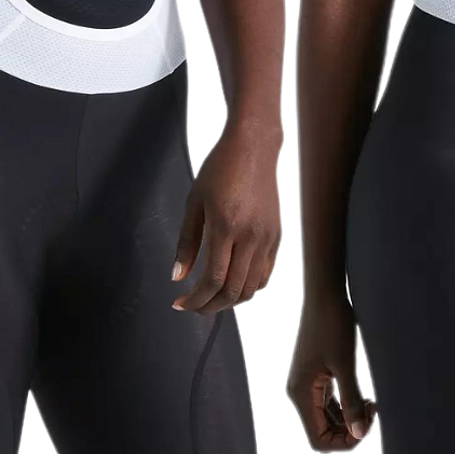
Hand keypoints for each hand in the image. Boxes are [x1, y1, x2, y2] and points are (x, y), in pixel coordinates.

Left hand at [171, 121, 283, 312]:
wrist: (254, 147)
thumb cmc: (220, 168)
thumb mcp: (194, 202)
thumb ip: (187, 242)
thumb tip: (177, 276)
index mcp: (226, 227)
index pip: (213, 280)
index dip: (195, 299)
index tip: (180, 303)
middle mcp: (251, 236)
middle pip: (234, 291)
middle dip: (210, 306)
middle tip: (193, 307)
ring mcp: (268, 238)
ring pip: (252, 288)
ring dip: (230, 301)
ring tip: (211, 299)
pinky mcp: (277, 236)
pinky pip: (265, 274)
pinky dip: (249, 287)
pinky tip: (233, 284)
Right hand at [285, 289, 376, 453]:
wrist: (324, 293)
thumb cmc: (334, 324)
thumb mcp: (346, 364)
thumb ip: (352, 401)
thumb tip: (358, 434)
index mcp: (300, 393)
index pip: (319, 440)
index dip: (345, 443)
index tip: (367, 422)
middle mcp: (298, 393)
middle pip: (322, 433)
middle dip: (349, 431)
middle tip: (372, 410)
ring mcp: (306, 385)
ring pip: (327, 420)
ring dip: (349, 419)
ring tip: (370, 402)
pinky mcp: (315, 376)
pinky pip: (329, 404)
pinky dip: (346, 406)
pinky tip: (364, 395)